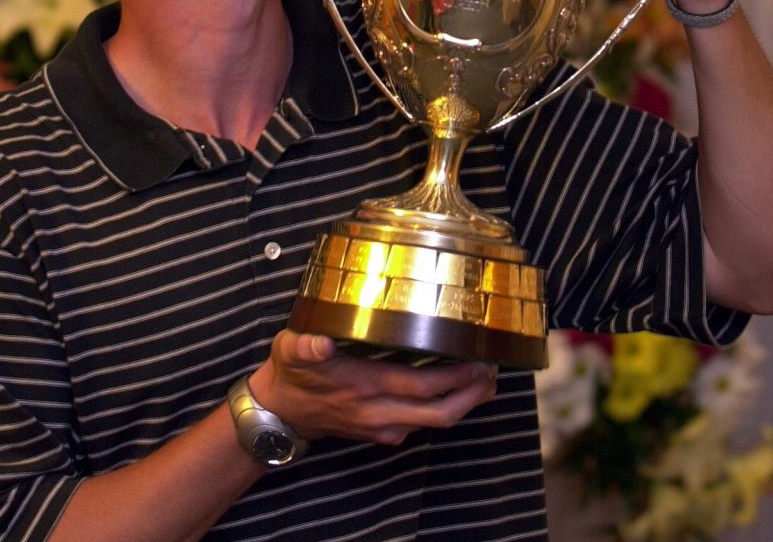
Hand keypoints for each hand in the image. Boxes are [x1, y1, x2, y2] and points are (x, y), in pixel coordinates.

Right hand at [249, 330, 497, 446]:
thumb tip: (322, 341)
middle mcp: (377, 412)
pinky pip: (420, 424)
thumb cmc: (291, 373)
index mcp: (364, 387)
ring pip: (432, 423)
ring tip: (484, 381)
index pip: (420, 387)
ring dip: (461, 404)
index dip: (454, 378)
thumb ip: (306, 344)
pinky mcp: (380, 431)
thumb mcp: (290, 349)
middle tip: (493, 373)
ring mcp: (380, 426)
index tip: (479, 362)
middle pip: (437, 413)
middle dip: (470, 396)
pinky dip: (442, 409)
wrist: (279, 412)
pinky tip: (453, 391)